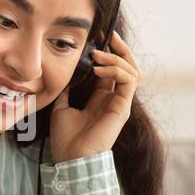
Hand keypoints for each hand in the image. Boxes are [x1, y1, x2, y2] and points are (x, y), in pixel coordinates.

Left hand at [49, 30, 140, 162]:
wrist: (71, 159)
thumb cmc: (67, 139)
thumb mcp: (62, 108)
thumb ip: (67, 91)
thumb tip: (65, 74)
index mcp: (101, 99)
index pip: (111, 69)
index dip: (107, 52)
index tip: (97, 37)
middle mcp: (114, 99)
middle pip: (127, 66)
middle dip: (119, 48)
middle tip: (107, 34)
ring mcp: (120, 103)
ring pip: (132, 70)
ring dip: (116, 57)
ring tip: (98, 54)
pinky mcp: (122, 107)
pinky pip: (129, 80)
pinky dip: (116, 70)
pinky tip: (100, 69)